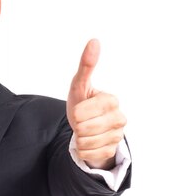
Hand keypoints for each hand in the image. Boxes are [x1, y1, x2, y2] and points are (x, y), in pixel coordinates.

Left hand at [66, 39, 126, 169]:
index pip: (82, 112)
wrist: (86, 128)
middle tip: (82, 121)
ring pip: (86, 142)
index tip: (80, 110)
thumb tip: (94, 41)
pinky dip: (83, 150)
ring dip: (79, 138)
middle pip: (84, 128)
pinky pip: (89, 154)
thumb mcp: (80, 86)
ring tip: (85, 131)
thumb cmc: (82, 104)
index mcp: (111, 101)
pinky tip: (89, 143)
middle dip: (77, 126)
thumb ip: (86, 65)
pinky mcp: (112, 151)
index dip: (76, 113)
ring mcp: (118, 136)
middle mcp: (120, 118)